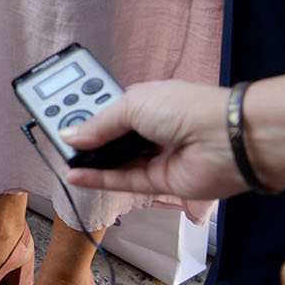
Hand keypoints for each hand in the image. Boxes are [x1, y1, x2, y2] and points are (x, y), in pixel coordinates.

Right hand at [61, 79, 237, 199]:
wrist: (226, 140)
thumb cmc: (188, 109)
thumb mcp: (131, 105)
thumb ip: (98, 124)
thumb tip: (71, 135)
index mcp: (146, 102)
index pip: (107, 110)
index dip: (84, 114)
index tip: (60, 118)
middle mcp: (151, 129)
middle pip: (109, 137)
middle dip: (85, 138)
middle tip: (58, 138)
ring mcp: (156, 156)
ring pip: (115, 161)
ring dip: (90, 161)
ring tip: (63, 158)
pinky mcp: (161, 182)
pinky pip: (123, 181)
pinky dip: (99, 179)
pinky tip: (76, 175)